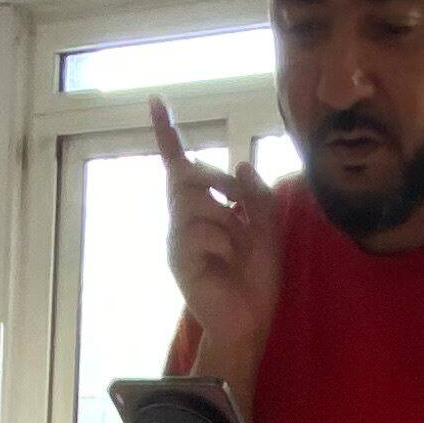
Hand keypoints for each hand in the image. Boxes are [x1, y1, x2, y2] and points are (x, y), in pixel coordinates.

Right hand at [150, 96, 283, 366]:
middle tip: (241, 205)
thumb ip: (258, 196)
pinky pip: (200, 232)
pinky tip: (226, 262)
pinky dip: (223, 242)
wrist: (249, 321)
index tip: (157, 101)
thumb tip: (242, 163)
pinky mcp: (178, 260)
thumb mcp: (267, 229)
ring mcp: (176, 240)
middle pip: (187, 175)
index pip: (179, 165)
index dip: (168, 133)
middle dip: (218, 179)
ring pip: (196, 202)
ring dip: (227, 220)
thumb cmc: (255, 277)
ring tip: (236, 247)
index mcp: (200, 209)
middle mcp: (181, 220)